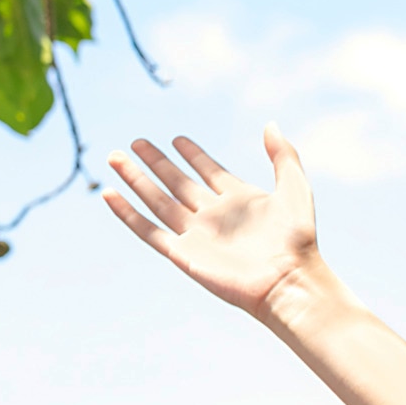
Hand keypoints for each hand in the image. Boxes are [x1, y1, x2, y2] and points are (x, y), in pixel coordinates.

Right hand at [104, 127, 319, 318]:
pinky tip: (109, 194)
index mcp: (239, 199)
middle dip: (157, 162)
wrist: (288, 281)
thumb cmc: (297, 238)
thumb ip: (283, 156)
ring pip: (158, 201)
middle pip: (178, 183)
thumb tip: (270, 124)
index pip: (209, 171)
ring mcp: (196, 234)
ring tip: (115, 156)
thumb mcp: (295, 187)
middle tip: (137, 142)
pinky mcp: (182, 254)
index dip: (194, 156)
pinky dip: (127, 214)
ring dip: (136, 180)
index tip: (178, 139)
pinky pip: (148, 231)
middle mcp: (214, 215)